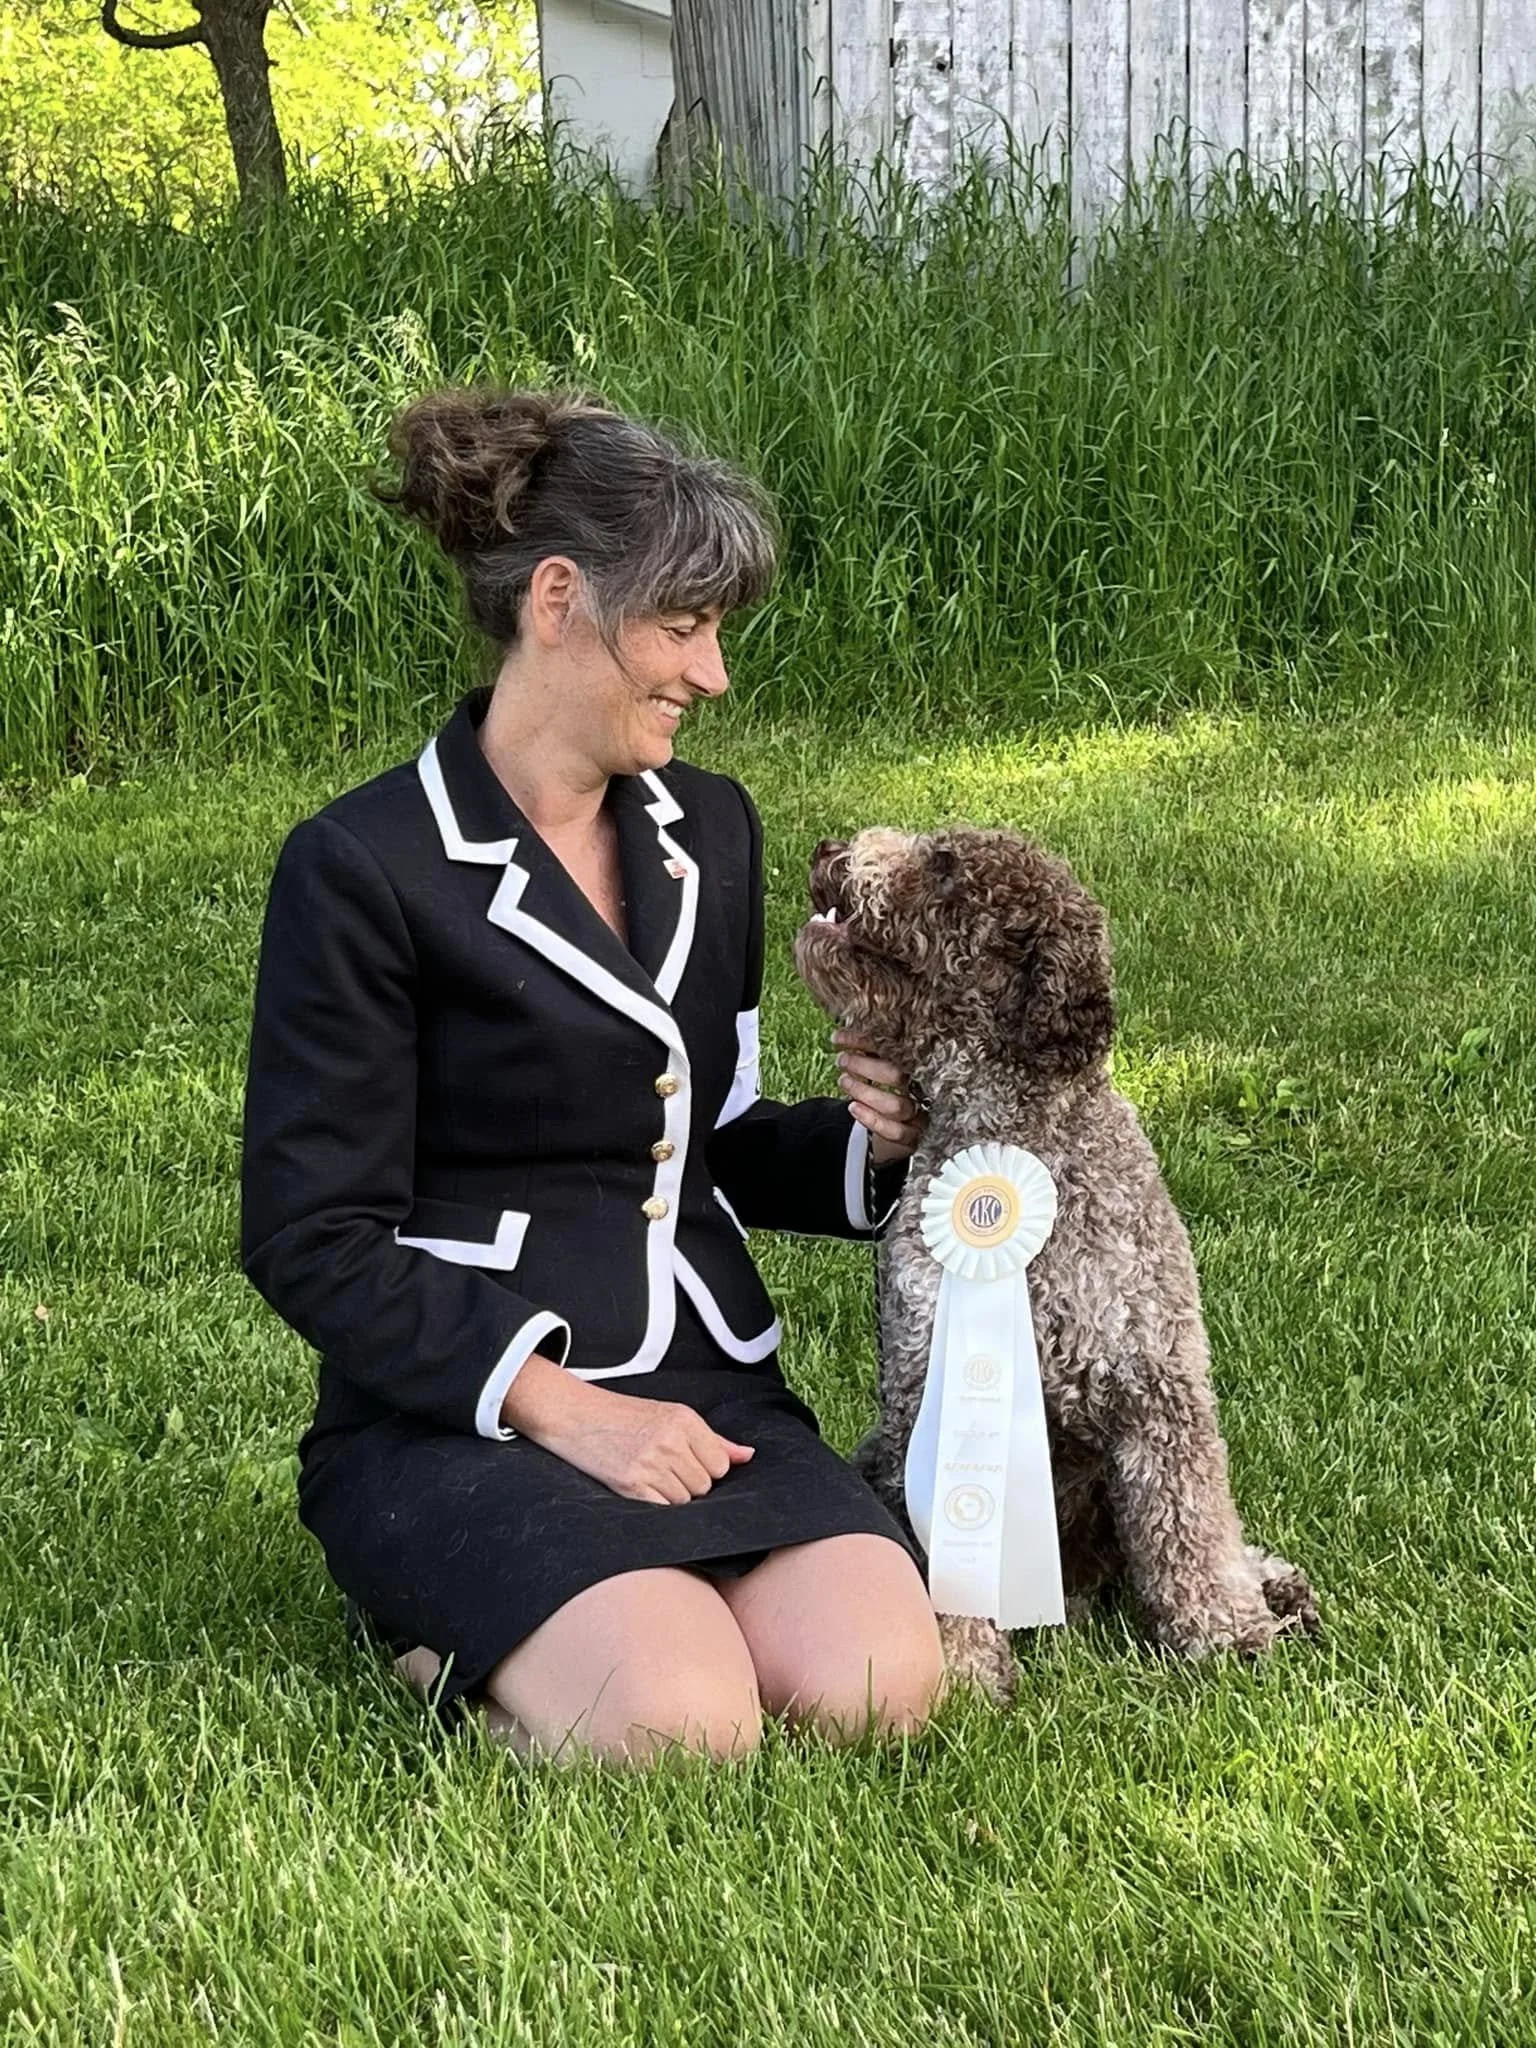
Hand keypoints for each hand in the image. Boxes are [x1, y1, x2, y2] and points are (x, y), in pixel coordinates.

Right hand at [539, 1382, 754, 1504]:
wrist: (573, 1414)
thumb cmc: (622, 1415)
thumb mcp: (670, 1415)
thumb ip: (712, 1439)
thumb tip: (747, 1456)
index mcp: (684, 1420)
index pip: (720, 1465)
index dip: (705, 1468)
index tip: (685, 1462)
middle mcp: (671, 1440)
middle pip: (703, 1486)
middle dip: (687, 1483)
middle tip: (661, 1468)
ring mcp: (650, 1463)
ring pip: (684, 1501)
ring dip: (669, 1495)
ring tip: (648, 1475)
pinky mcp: (631, 1484)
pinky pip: (662, 1509)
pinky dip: (655, 1505)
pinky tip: (640, 1488)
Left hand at [831, 1028, 927, 1164]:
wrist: (904, 1128)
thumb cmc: (891, 1090)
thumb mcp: (882, 1068)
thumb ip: (870, 1054)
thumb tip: (843, 1036)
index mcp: (920, 1066)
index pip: (895, 1049)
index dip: (866, 1042)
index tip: (840, 1038)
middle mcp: (924, 1090)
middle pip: (898, 1076)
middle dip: (865, 1066)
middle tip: (842, 1060)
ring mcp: (921, 1115)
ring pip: (895, 1105)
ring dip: (864, 1092)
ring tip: (844, 1081)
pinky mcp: (913, 1138)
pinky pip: (895, 1131)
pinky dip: (871, 1119)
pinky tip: (853, 1108)